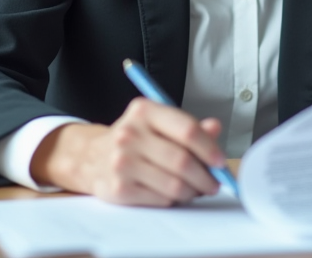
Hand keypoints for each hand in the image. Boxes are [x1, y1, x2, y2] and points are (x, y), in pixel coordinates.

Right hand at [30, 98, 225, 205]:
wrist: (92, 157)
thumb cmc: (135, 139)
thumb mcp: (159, 123)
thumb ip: (188, 126)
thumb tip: (215, 128)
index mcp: (144, 111)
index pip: (187, 130)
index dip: (209, 148)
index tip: (220, 161)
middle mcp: (130, 134)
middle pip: (182, 161)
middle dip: (206, 176)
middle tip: (214, 183)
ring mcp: (122, 162)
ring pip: (174, 184)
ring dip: (193, 191)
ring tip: (196, 189)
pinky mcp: (118, 189)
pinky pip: (161, 199)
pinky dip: (174, 199)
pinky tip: (173, 193)